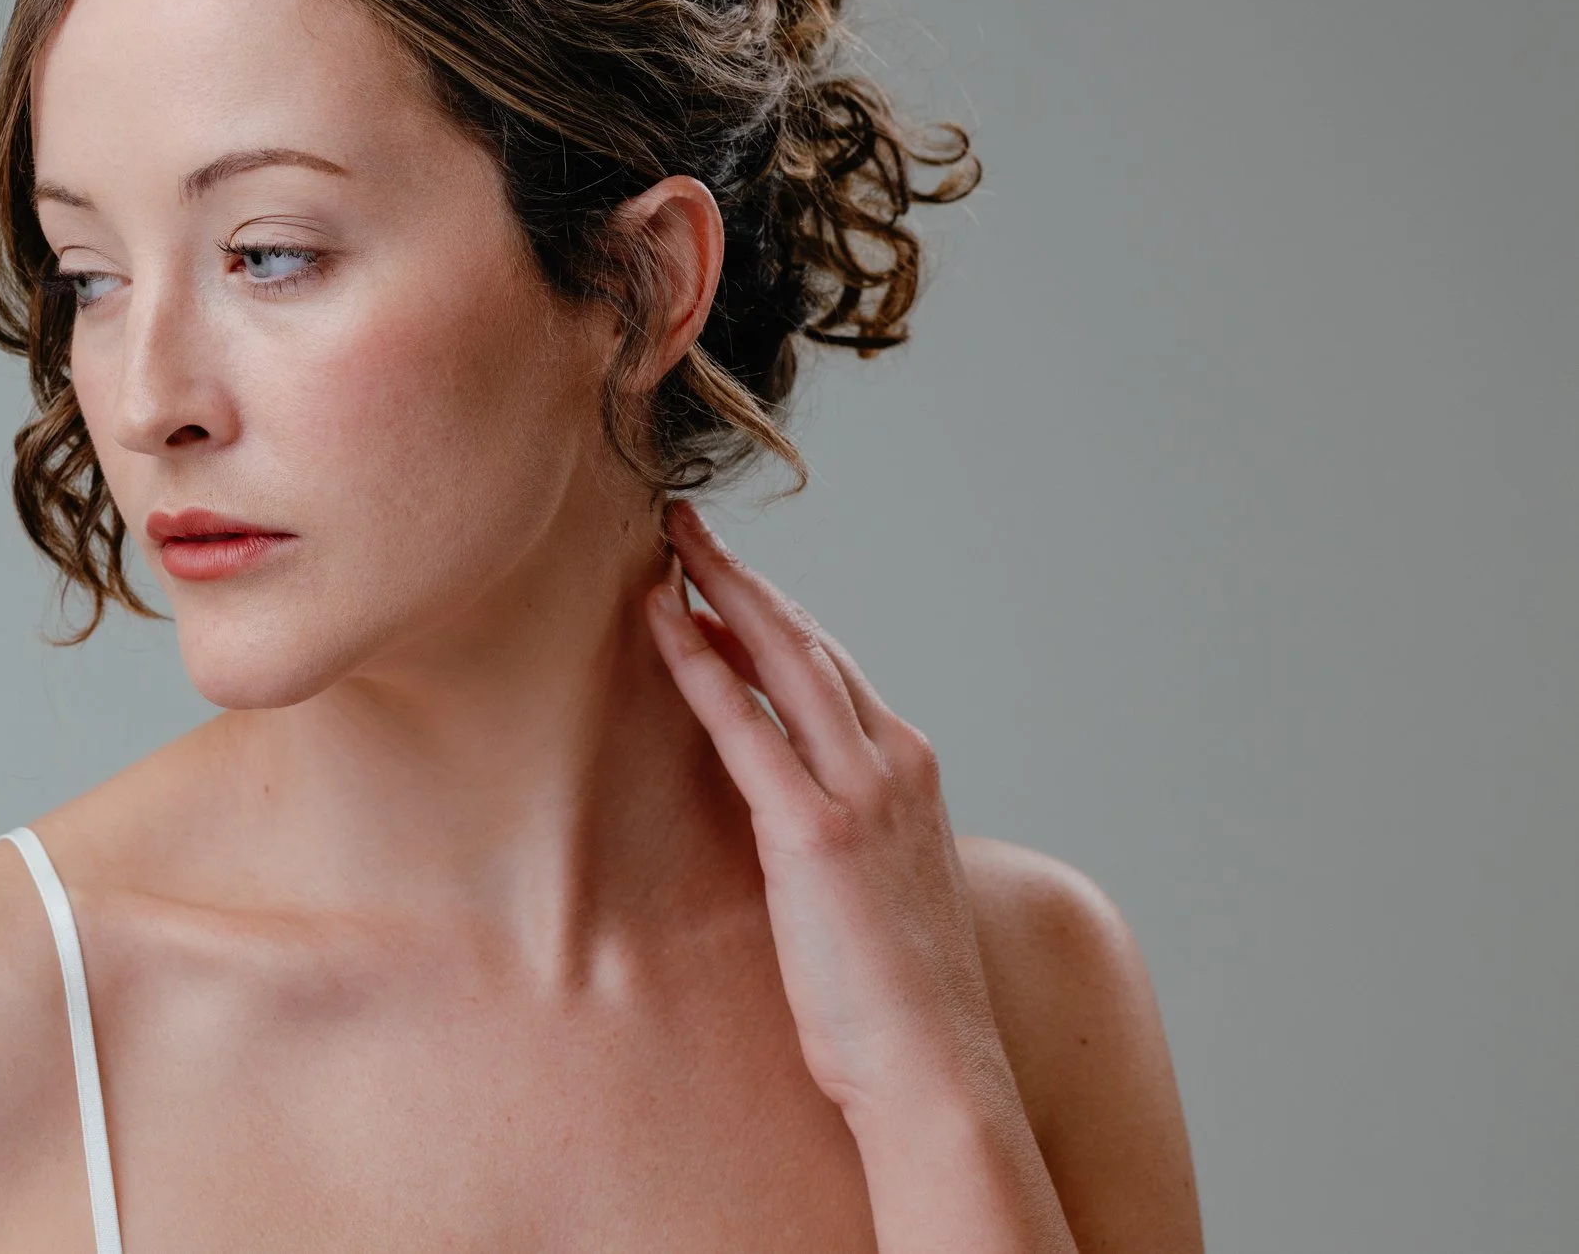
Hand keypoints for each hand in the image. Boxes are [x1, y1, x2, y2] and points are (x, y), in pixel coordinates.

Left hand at [644, 499, 1013, 1129]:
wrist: (934, 1069)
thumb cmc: (898, 1001)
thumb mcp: (876, 891)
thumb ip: (843, 833)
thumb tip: (789, 810)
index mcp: (911, 774)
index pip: (833, 669)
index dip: (777, 615)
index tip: (729, 576)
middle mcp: (894, 764)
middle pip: (807, 642)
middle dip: (744, 577)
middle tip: (687, 526)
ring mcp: (860, 793)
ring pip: (782, 660)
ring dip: (722, 592)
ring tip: (668, 546)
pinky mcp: (815, 831)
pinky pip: (743, 725)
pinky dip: (700, 665)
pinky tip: (663, 622)